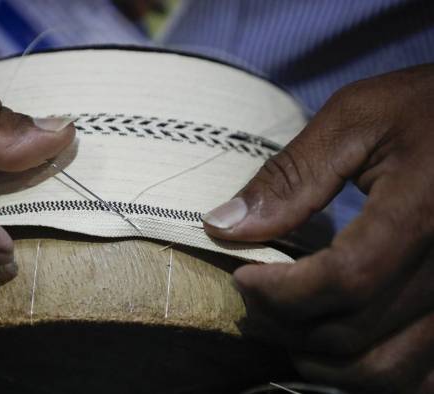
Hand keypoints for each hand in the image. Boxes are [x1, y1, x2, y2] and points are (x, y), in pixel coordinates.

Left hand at [203, 65, 433, 392]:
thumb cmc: (426, 106)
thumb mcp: (356, 119)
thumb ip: (292, 176)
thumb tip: (224, 225)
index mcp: (426, 211)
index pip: (346, 280)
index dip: (283, 291)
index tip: (243, 276)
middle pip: (358, 331)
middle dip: (289, 324)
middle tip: (254, 298)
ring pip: (391, 369)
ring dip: (325, 361)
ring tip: (286, 326)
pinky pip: (425, 375)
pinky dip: (376, 373)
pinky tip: (341, 348)